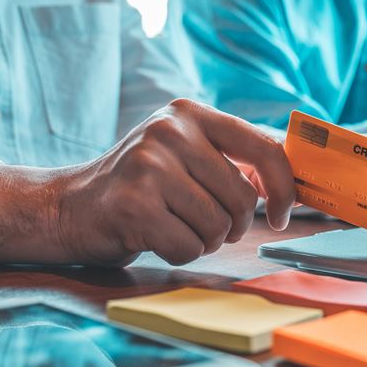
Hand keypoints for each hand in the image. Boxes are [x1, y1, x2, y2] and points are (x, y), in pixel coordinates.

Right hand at [55, 99, 294, 265]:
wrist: (72, 206)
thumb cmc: (144, 185)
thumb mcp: (188, 153)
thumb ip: (237, 158)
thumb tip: (295, 181)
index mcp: (191, 114)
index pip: (265, 148)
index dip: (284, 189)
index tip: (282, 214)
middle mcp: (169, 131)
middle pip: (242, 198)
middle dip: (232, 224)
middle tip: (205, 223)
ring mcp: (148, 166)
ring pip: (217, 226)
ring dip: (204, 240)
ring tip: (175, 224)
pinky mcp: (133, 205)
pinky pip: (189, 247)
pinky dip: (180, 252)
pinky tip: (156, 236)